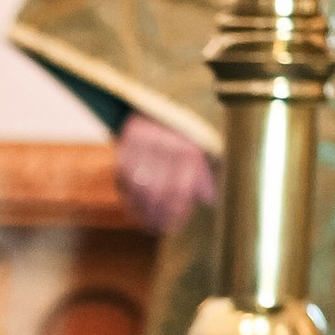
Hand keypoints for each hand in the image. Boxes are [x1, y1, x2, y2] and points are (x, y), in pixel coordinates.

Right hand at [114, 111, 218, 232]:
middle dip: (157, 215)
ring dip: (141, 210)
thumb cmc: (186, 136)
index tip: (173, 224)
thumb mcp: (201, 151)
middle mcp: (165, 144)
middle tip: (158, 228)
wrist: (159, 106)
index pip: (179, 189)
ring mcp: (141, 145)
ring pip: (138, 187)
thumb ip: (205, 175)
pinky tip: (133, 209)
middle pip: (157, 191)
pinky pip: (123, 179)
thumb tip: (211, 200)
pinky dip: (127, 197)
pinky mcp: (124, 146)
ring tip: (146, 224)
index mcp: (188, 147)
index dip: (175, 211)